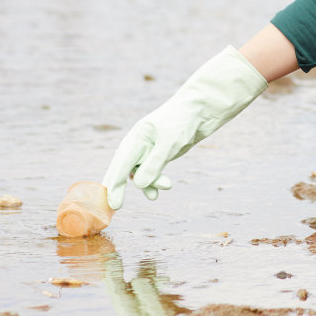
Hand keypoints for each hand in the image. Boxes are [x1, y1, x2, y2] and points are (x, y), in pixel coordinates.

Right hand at [102, 45, 267, 209]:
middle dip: (120, 188)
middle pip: (123, 170)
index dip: (114, 186)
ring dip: (150, 182)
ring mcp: (149, 149)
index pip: (120, 166)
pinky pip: (152, 172)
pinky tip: (162, 188)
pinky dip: (155, 180)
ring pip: (140, 173)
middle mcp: (138, 145)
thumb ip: (153, 164)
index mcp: (136, 139)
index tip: (113, 205)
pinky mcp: (161, 153)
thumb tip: (138, 185)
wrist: (202, 108)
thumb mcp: (169, 144)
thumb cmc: (183, 121)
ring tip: (167, 185)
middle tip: (117, 208)